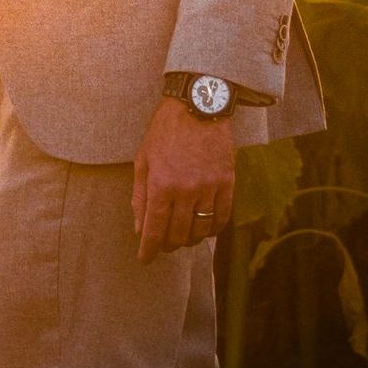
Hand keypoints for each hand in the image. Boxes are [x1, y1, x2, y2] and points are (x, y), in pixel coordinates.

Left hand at [132, 97, 235, 263]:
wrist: (197, 108)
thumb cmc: (164, 132)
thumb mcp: (143, 159)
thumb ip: (140, 195)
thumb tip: (139, 228)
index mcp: (161, 183)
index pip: (154, 229)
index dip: (149, 249)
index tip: (145, 260)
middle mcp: (185, 190)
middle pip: (178, 234)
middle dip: (168, 245)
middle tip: (162, 245)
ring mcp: (209, 188)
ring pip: (201, 231)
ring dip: (189, 239)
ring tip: (181, 236)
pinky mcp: (227, 185)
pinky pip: (221, 218)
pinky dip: (211, 229)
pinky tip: (203, 228)